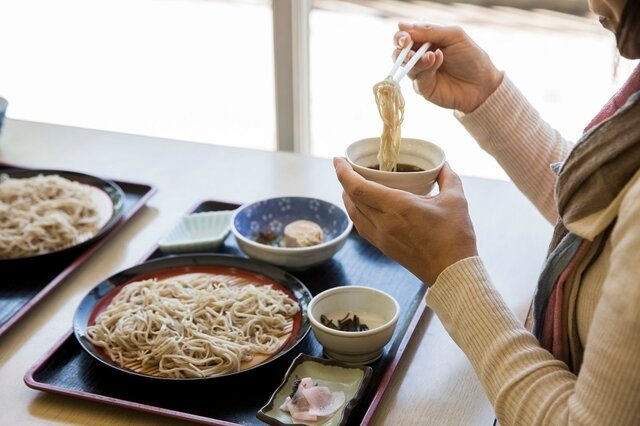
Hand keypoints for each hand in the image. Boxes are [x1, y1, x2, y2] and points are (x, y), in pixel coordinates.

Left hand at [334, 158, 477, 285]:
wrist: (452, 273)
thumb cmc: (455, 237)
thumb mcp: (456, 200)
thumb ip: (448, 178)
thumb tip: (443, 164)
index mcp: (397, 207)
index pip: (358, 187)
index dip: (343, 172)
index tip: (338, 159)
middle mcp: (383, 222)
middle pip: (351, 199)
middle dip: (344, 181)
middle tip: (346, 167)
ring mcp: (381, 237)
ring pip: (354, 214)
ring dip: (348, 198)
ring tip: (351, 185)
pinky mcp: (384, 248)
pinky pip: (361, 227)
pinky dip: (356, 213)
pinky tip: (362, 207)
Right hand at [393, 22, 502, 113]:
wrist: (482, 84)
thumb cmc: (471, 57)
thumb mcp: (453, 36)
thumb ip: (429, 30)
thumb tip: (401, 25)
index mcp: (426, 42)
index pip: (405, 36)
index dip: (401, 35)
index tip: (405, 36)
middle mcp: (420, 57)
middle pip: (399, 52)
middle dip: (400, 48)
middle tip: (408, 45)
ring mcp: (421, 74)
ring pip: (405, 65)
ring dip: (415, 59)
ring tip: (431, 55)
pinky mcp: (423, 88)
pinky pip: (416, 78)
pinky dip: (425, 68)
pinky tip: (437, 61)